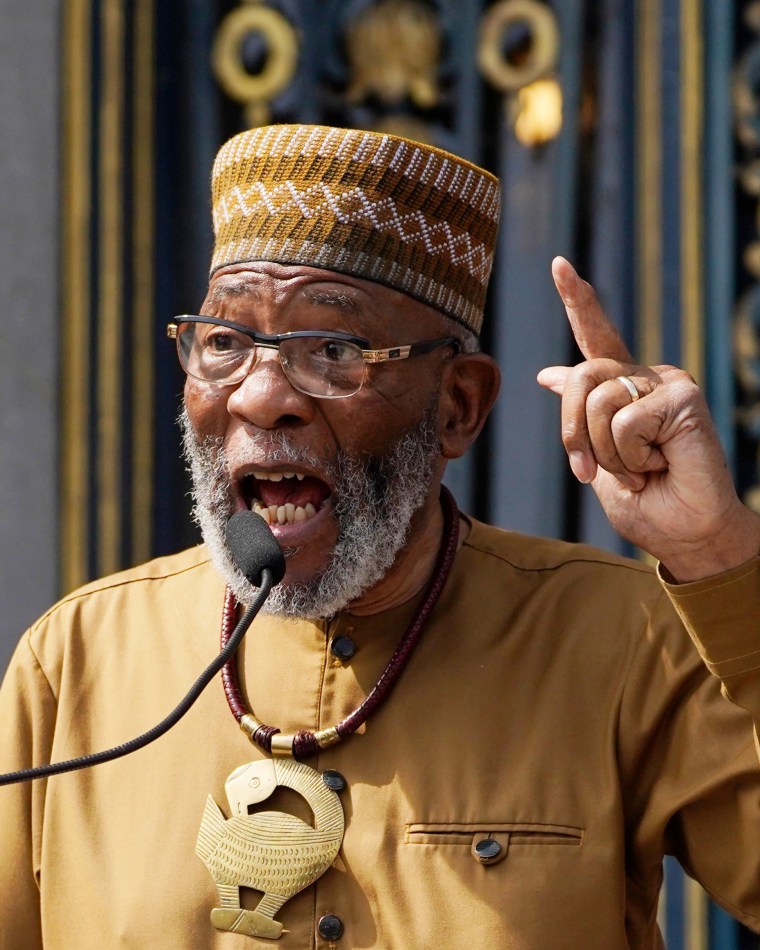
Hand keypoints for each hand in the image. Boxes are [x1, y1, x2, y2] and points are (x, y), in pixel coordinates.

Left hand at [538, 256, 759, 581]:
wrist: (685, 533)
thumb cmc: (645, 502)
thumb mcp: (596, 457)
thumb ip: (580, 413)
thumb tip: (549, 372)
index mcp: (622, 388)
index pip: (595, 337)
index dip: (576, 300)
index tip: (558, 263)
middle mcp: (644, 377)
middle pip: (580, 377)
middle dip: (572, 433)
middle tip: (590, 471)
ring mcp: (667, 382)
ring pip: (598, 401)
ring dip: (606, 453)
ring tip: (640, 468)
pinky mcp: (683, 396)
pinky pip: (624, 421)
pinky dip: (631, 456)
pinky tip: (660, 464)